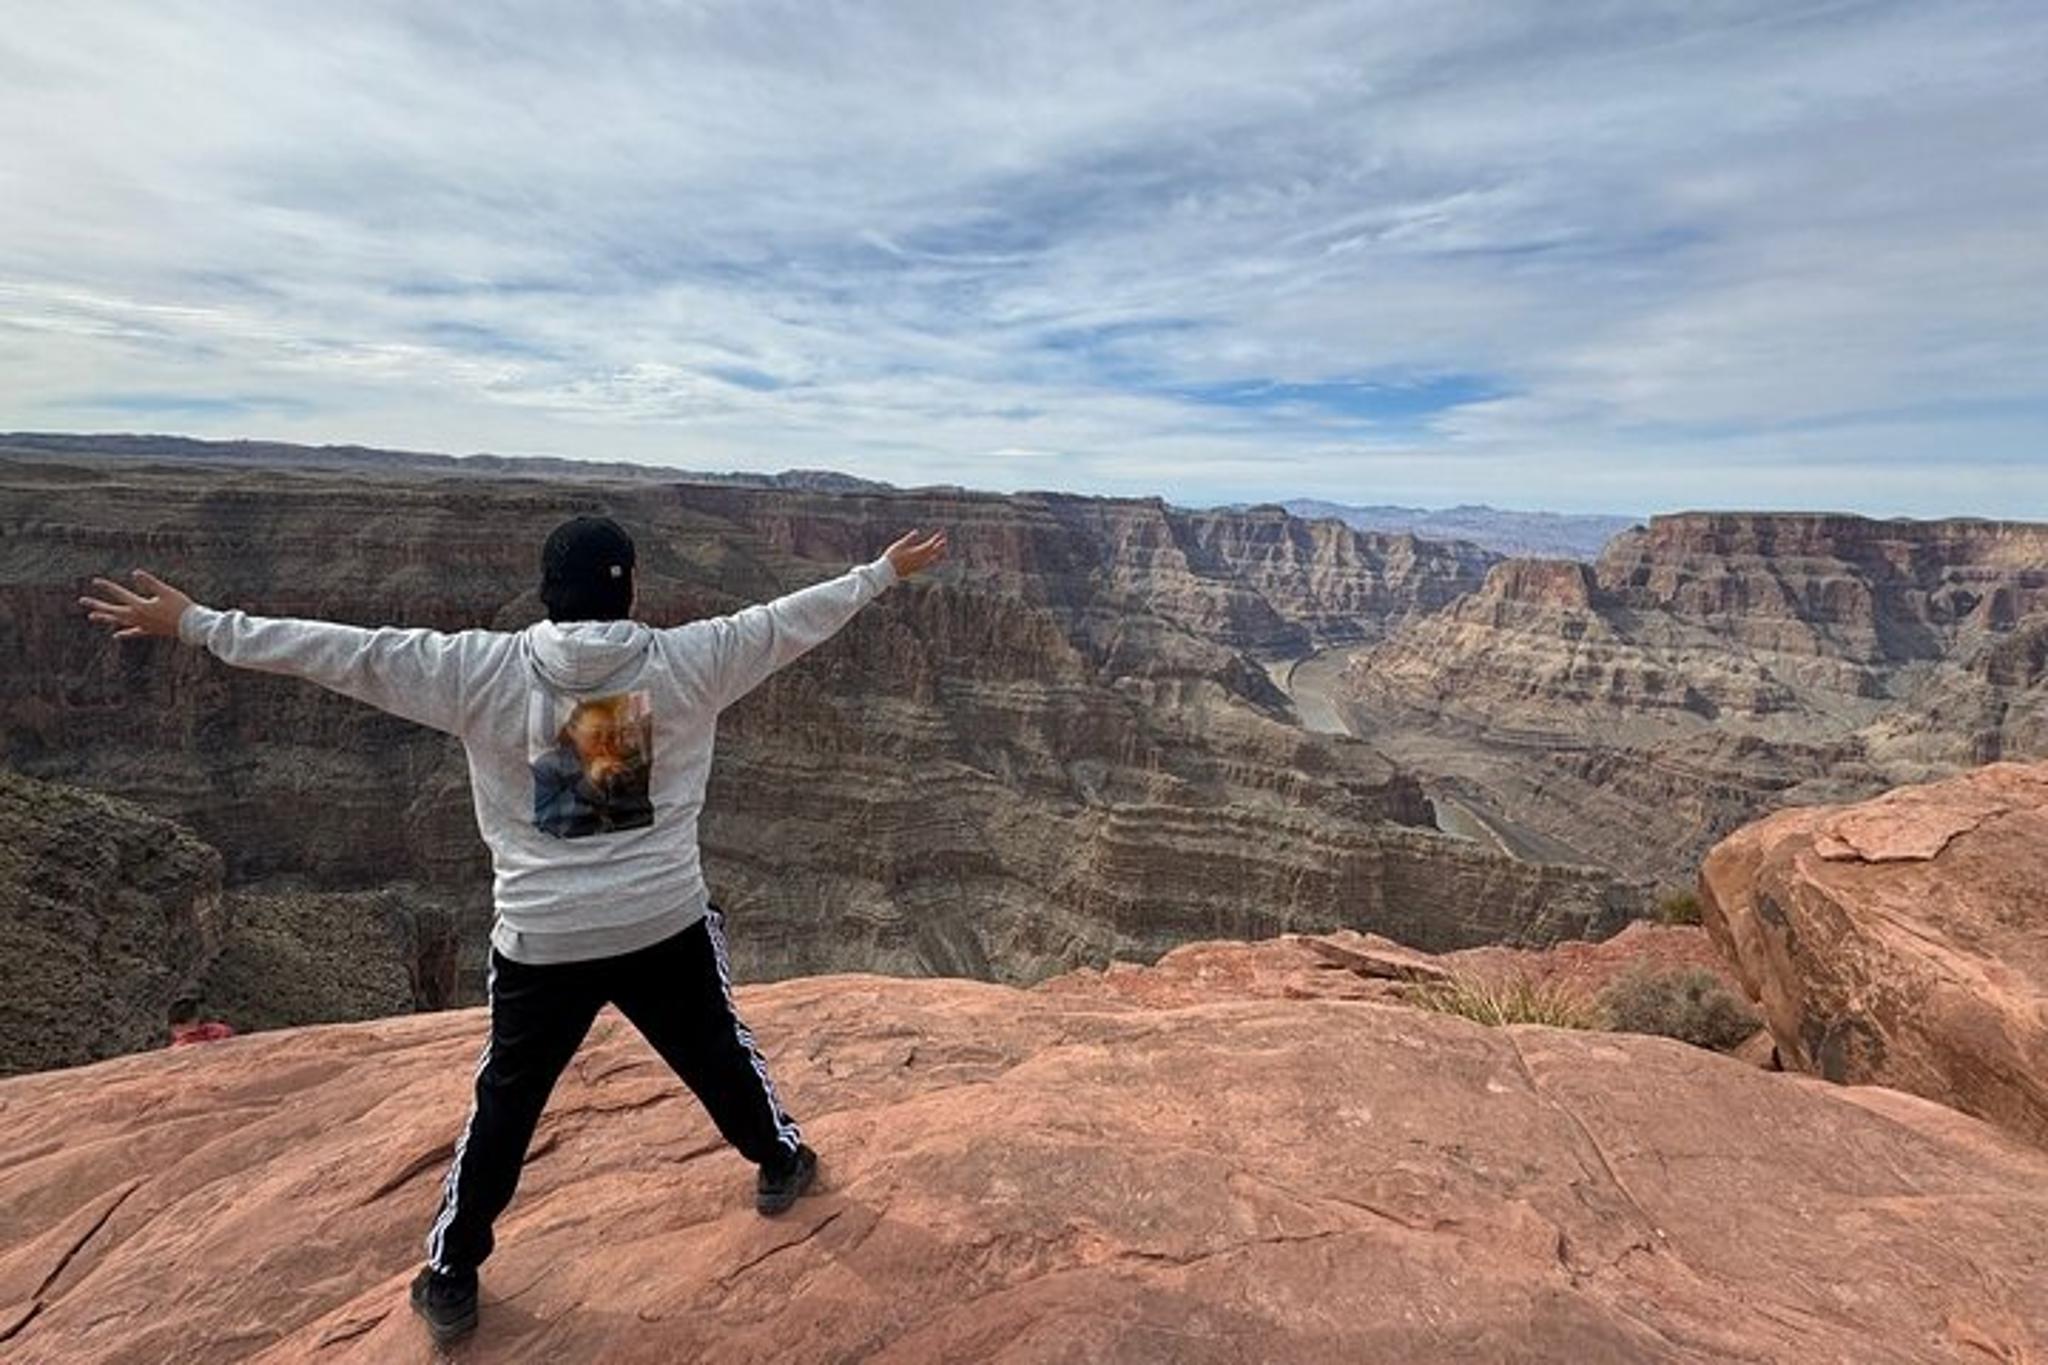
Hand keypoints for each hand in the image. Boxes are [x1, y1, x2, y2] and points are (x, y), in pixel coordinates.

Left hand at [79, 570, 195, 639]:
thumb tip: (135, 572)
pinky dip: (124, 633)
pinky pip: (133, 632)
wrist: (192, 627)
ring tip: (91, 617)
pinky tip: (116, 635)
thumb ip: (150, 582)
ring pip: (119, 622)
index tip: (95, 581)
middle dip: (97, 605)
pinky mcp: (149, 631)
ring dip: (105, 619)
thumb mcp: (166, 592)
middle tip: (82, 601)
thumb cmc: (181, 607)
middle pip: (112, 610)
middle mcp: (137, 617)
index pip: (119, 594)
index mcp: (140, 606)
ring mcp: (142, 625)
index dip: (107, 587)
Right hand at [883, 529, 948, 579]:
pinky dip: (932, 560)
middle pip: (932, 552)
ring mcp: (918, 566)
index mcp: (916, 552)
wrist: (887, 572)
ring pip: (931, 559)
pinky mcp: (916, 570)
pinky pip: (927, 564)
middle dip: (939, 545)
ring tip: (943, 549)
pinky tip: (934, 559)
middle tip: (945, 540)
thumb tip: (916, 531)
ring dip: (937, 553)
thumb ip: (909, 538)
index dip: (935, 539)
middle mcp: (919, 560)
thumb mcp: (899, 545)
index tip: (940, 534)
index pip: (929, 545)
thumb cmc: (892, 557)